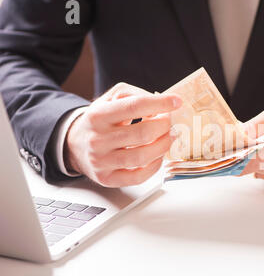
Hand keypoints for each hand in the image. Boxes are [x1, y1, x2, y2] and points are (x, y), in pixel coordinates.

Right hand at [64, 82, 181, 186]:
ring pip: (142, 157)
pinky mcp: (108, 179)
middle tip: (171, 122)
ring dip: (163, 146)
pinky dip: (155, 166)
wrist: (74, 145)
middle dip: (164, 126)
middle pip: (142, 133)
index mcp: (98, 115)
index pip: (134, 106)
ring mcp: (101, 162)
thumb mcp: (109, 99)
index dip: (160, 103)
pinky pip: (138, 176)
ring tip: (169, 137)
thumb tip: (161, 103)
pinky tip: (158, 156)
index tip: (176, 101)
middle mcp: (97, 139)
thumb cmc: (99, 121)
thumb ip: (134, 96)